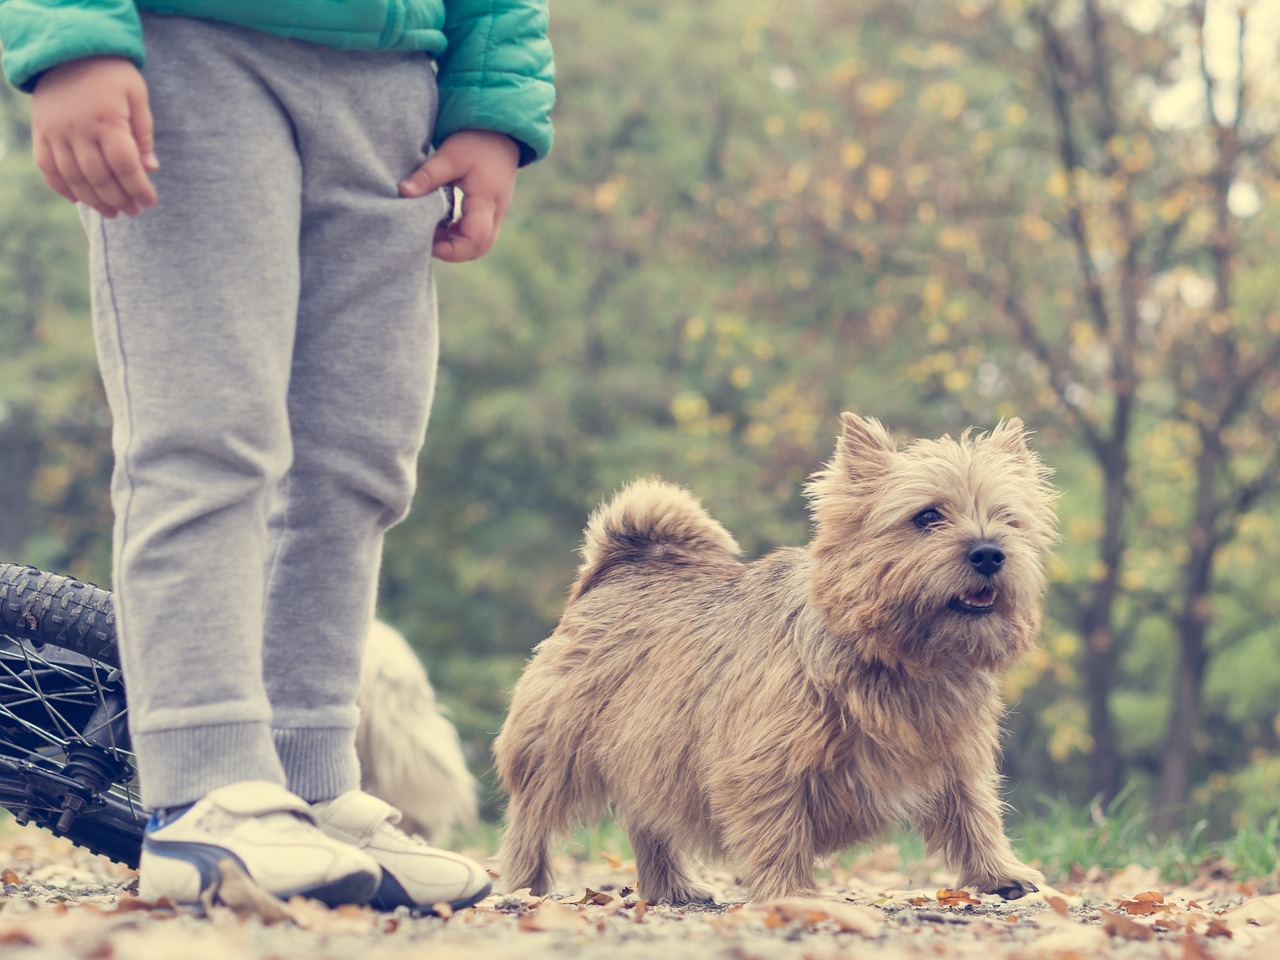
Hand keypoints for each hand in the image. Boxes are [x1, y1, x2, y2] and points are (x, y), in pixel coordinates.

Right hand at [30, 56, 157, 217]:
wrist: (69, 48)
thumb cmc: (112, 74)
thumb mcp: (137, 96)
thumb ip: (143, 134)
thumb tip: (150, 169)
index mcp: (107, 120)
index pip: (125, 165)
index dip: (138, 188)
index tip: (150, 202)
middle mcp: (78, 128)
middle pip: (99, 176)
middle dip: (119, 199)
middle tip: (133, 210)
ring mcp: (55, 131)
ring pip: (73, 177)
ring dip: (93, 200)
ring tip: (112, 212)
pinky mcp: (40, 131)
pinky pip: (47, 167)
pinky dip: (61, 187)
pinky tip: (80, 199)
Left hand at [399, 129, 519, 261]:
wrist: (502, 131)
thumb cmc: (476, 140)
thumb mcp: (449, 155)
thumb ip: (428, 175)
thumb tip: (403, 191)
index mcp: (486, 200)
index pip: (475, 238)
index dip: (452, 249)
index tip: (429, 244)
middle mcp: (496, 211)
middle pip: (479, 247)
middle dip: (454, 251)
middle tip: (428, 241)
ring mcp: (497, 212)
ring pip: (481, 243)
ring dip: (457, 243)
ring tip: (433, 231)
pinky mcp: (492, 209)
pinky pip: (480, 233)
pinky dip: (461, 235)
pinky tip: (443, 224)